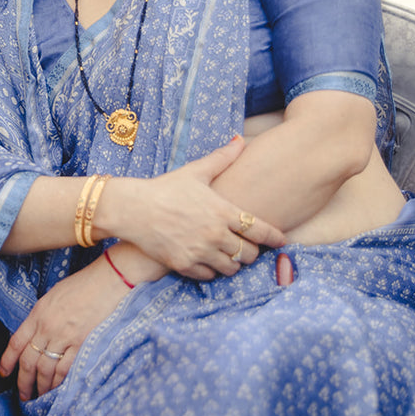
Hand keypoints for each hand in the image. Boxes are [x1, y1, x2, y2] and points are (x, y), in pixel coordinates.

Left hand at [0, 258, 127, 402]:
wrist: (107, 281)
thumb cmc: (83, 284)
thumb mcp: (53, 296)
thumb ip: (42, 317)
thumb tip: (35, 336)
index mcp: (38, 314)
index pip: (16, 343)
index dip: (7, 361)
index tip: (3, 373)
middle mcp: (47, 328)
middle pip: (28, 362)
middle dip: (23, 382)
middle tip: (22, 395)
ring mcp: (64, 338)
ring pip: (45, 370)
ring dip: (40, 387)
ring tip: (38, 397)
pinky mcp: (81, 345)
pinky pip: (65, 370)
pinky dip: (58, 383)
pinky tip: (56, 390)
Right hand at [114, 138, 283, 279]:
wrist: (132, 208)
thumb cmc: (165, 188)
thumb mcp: (195, 171)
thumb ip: (222, 158)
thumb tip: (241, 139)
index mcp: (222, 211)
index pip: (260, 230)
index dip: (275, 237)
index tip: (281, 240)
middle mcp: (214, 234)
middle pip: (249, 254)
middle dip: (251, 251)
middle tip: (247, 246)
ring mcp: (199, 251)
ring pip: (231, 268)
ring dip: (233, 263)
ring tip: (228, 256)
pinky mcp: (184, 265)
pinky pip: (209, 276)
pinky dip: (212, 271)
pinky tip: (208, 261)